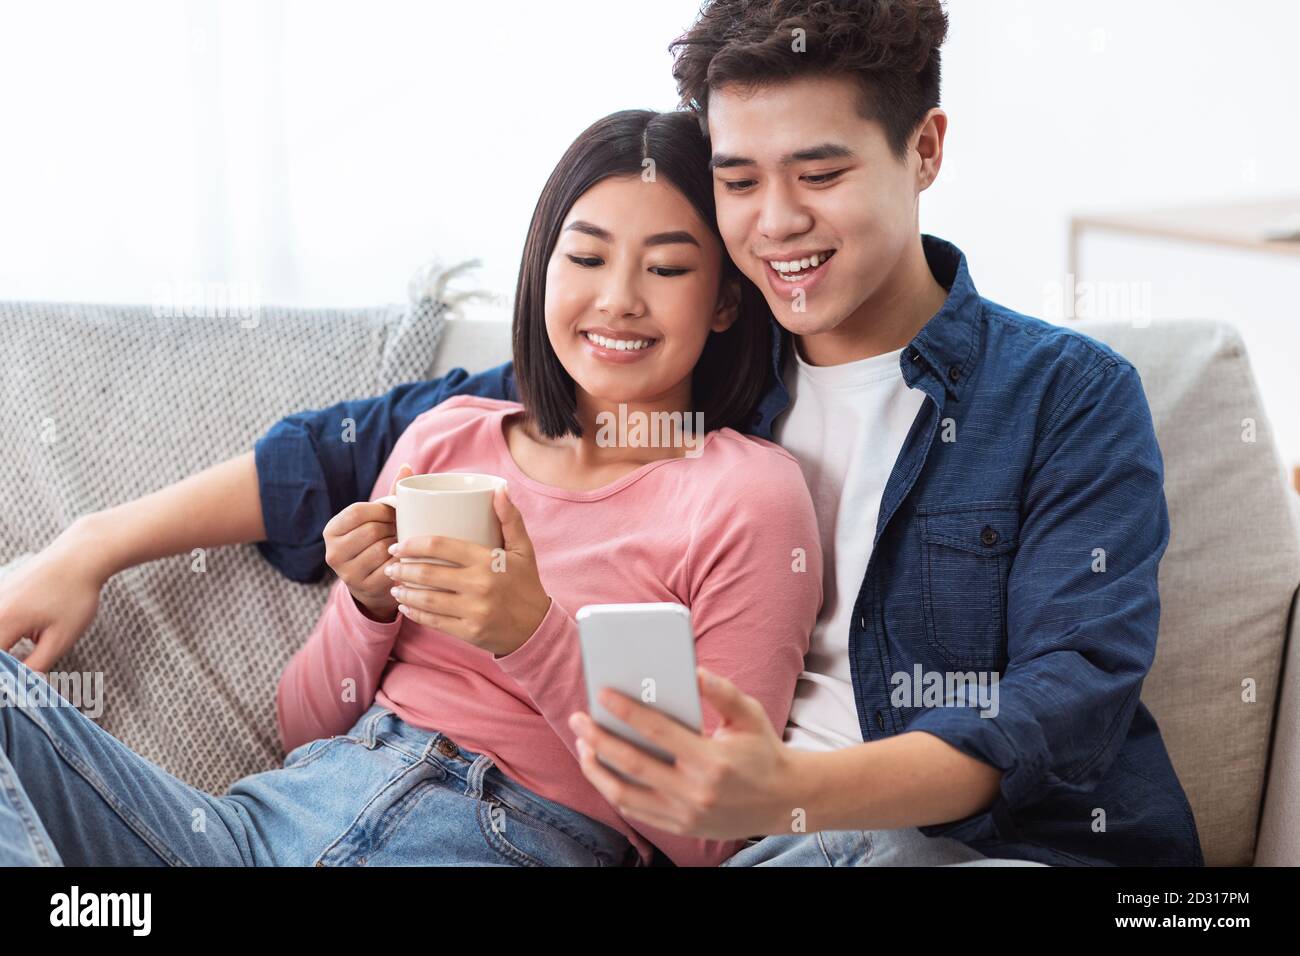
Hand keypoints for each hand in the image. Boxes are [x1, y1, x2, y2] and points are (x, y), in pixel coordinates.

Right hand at [0, 517, 115, 674]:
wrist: (80, 556)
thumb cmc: (76, 596)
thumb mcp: (61, 638)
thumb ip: (35, 666)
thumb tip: (18, 688)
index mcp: (3, 621)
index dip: (2, 680)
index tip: (15, 689)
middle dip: (3, 665)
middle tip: (25, 674)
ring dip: (4, 651)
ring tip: (30, 652)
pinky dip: (4, 635)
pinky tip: (21, 640)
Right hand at [324, 463, 412, 620]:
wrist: (372, 583)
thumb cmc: (376, 541)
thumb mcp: (376, 519)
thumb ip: (390, 495)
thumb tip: (407, 467)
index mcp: (331, 530)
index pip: (357, 511)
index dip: (381, 510)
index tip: (393, 513)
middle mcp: (332, 552)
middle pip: (371, 530)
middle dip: (391, 528)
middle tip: (401, 529)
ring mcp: (346, 572)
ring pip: (381, 549)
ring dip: (398, 545)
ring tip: (401, 543)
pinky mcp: (363, 587)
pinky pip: (389, 568)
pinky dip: (400, 562)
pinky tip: (403, 560)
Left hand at [387, 484, 550, 655]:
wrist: (537, 628)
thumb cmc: (526, 584)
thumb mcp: (523, 549)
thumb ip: (510, 517)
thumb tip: (500, 488)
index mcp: (488, 560)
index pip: (441, 546)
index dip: (413, 544)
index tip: (398, 545)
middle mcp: (480, 585)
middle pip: (428, 573)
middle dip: (402, 569)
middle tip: (390, 565)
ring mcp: (474, 611)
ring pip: (427, 599)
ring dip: (404, 592)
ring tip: (394, 586)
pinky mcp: (469, 632)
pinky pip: (434, 622)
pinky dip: (415, 614)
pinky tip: (406, 607)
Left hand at [567, 666, 802, 838]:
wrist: (784, 801)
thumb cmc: (763, 751)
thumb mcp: (749, 715)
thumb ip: (721, 691)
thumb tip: (691, 671)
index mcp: (711, 761)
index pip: (657, 732)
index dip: (626, 712)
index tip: (602, 694)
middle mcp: (694, 792)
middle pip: (631, 764)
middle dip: (598, 739)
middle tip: (578, 719)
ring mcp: (684, 814)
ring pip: (624, 794)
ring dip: (596, 769)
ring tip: (583, 745)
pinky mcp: (680, 827)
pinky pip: (635, 810)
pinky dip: (612, 789)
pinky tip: (602, 768)